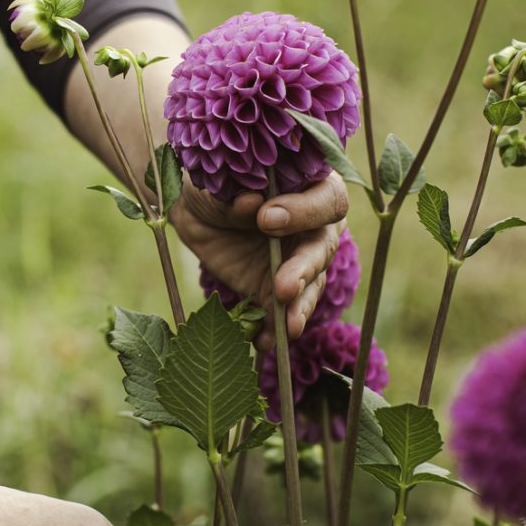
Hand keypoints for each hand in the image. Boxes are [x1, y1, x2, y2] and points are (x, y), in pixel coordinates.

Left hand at [171, 172, 348, 348]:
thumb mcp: (221, 182)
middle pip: (323, 249)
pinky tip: (263, 343)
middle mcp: (314, 227)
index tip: (267, 218)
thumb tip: (252, 203)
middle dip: (304, 270)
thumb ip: (238, 194)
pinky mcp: (276, 289)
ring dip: (299, 308)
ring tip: (287, 328)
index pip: (329, 200)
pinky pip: (281, 314)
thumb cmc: (217, 183)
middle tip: (284, 287)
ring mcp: (298, 261)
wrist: (196, 210)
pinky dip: (273, 330)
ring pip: (310, 286)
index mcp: (312, 187)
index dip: (305, 211)